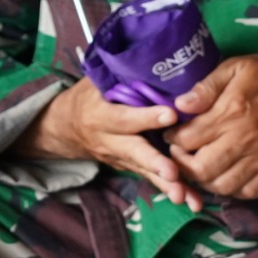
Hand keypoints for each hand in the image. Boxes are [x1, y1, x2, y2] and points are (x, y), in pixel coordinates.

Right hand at [17, 76, 197, 209]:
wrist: (65, 128)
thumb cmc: (87, 97)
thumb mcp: (96, 80)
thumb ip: (118, 73)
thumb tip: (151, 54)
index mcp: (101, 115)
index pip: (124, 117)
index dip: (145, 117)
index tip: (170, 115)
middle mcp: (110, 141)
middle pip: (135, 153)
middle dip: (156, 164)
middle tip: (174, 173)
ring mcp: (121, 157)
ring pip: (145, 172)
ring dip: (166, 186)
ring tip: (186, 198)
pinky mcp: (132, 167)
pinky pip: (152, 180)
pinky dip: (172, 191)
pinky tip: (192, 202)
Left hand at [161, 52, 257, 199]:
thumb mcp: (235, 67)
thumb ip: (206, 87)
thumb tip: (180, 105)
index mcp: (231, 112)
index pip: (188, 138)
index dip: (172, 138)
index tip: (171, 133)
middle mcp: (245, 140)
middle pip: (201, 169)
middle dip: (182, 164)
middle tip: (180, 153)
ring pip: (221, 186)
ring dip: (204, 179)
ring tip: (200, 164)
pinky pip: (247, 192)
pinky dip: (231, 189)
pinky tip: (224, 173)